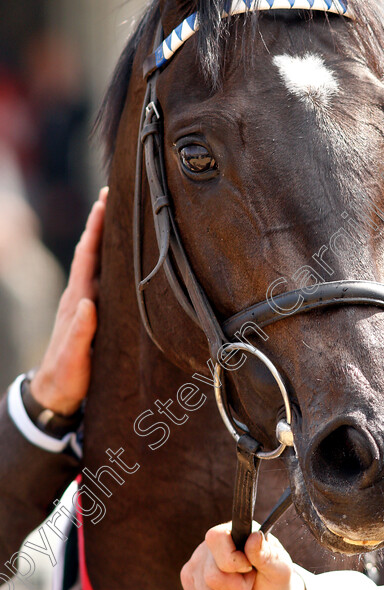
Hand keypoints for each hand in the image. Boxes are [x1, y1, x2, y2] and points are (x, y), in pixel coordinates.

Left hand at [29, 187, 106, 414]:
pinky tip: (123, 257)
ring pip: (97, 262)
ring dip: (107, 238)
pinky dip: (111, 260)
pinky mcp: (92, 312)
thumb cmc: (65, 376)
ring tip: (122, 216)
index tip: (105, 201)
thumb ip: (80, 333)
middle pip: (91, 251)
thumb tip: (87, 304)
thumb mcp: (73, 358)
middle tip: (116, 195)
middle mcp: (80, 296)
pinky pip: (103, 277)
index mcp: (77, 301)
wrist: (55, 394)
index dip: (95, 229)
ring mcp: (85, 303)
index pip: (86, 256)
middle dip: (102, 223)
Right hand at [180, 523, 305, 589]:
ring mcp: (196, 563)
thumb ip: (267, 554)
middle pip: (212, 576)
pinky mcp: (190, 582)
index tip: (250, 567)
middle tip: (249, 582)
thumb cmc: (273, 578)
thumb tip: (254, 537)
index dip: (234, 561)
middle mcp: (209, 544)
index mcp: (231, 530)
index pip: (216, 539)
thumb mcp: (279, 567)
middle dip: (237, 588)